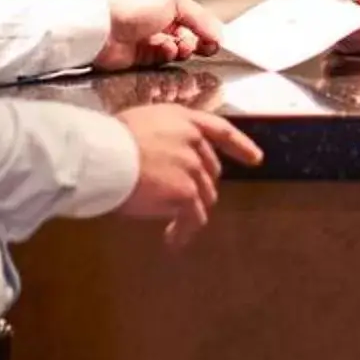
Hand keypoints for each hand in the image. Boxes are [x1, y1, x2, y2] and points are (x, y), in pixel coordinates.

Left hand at [95, 0, 224, 69]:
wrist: (101, 29)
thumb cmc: (131, 6)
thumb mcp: (173, 0)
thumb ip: (199, 17)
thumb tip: (218, 32)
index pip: (188, 12)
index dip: (203, 25)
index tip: (216, 38)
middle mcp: (151, 15)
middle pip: (184, 32)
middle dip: (196, 40)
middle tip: (205, 46)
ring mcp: (144, 36)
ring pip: (174, 47)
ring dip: (182, 49)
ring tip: (183, 48)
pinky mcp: (137, 56)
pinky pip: (161, 58)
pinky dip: (167, 55)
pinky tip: (167, 51)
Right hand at [114, 105, 262, 247]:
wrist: (103, 154)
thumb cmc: (108, 139)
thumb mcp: (140, 123)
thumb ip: (160, 136)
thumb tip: (157, 154)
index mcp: (182, 119)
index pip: (221, 130)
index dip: (240, 145)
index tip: (256, 159)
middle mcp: (193, 141)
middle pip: (210, 170)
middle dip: (201, 186)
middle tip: (184, 200)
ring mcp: (192, 167)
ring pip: (204, 196)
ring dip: (191, 212)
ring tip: (175, 226)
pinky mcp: (186, 193)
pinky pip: (193, 218)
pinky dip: (184, 231)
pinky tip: (172, 240)